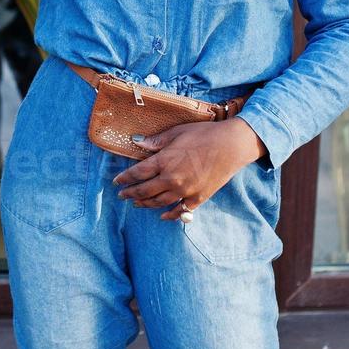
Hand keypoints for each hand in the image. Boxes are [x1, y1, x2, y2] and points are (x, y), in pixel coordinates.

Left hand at [112, 117, 268, 220]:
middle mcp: (172, 179)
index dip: (125, 178)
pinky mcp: (198, 198)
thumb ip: (156, 141)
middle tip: (122, 195)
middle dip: (130, 193)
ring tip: (136, 203)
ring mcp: (185, 191)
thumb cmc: (204, 134)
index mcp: (165, 161)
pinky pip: (179, 210)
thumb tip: (137, 142)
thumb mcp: (177, 132)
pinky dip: (169, 214)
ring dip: (145, 204)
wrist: (232, 145)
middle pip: (145, 191)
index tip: (117, 181)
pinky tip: (162, 215)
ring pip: (159, 202)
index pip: (138, 173)